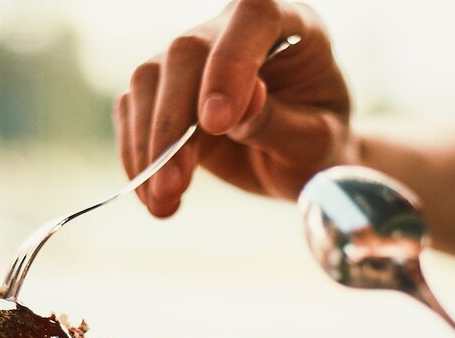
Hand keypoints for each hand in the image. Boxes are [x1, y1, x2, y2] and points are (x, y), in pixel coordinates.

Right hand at [114, 0, 353, 217]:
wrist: (302, 160)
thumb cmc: (319, 144)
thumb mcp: (314, 140)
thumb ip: (278, 120)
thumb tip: (242, 101)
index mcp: (291, 25)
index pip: (255, 16)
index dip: (230, 63)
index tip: (217, 124)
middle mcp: (236, 29)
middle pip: (188, 51)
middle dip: (174, 124)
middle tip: (173, 185)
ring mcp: (197, 56)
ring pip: (150, 78)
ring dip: (150, 147)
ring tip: (162, 202)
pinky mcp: (167, 86)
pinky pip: (135, 109)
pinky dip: (137, 155)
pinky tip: (153, 194)